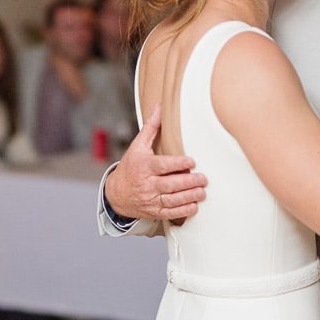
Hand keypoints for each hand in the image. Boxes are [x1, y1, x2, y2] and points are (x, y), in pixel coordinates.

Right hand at [104, 105, 207, 222]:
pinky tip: (194, 206)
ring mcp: (150, 199)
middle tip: (203, 178)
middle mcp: (147, 184)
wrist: (116, 194)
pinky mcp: (153, 211)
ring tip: (202, 192)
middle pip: (170, 184)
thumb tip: (160, 107)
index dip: (178, 164)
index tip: (192, 161)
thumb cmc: (131, 167)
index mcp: (144, 166)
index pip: (163, 165)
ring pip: (171, 200)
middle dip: (188, 182)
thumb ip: (151, 128)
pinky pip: (170, 213)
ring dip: (189, 197)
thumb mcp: (138, 146)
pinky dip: (183, 211)